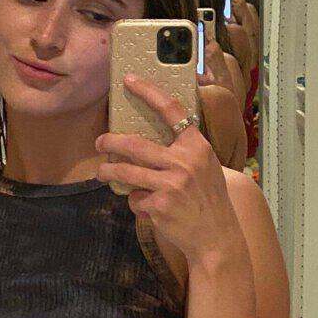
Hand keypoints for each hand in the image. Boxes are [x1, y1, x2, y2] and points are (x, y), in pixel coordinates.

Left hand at [95, 73, 239, 260]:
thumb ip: (184, 150)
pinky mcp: (159, 205)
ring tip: (102, 172)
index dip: (148, 91)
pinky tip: (148, 208)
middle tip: (100, 142)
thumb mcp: (205, 166)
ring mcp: (171, 184)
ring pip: (126, 171)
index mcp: (197, 146)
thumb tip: (151, 137)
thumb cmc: (209, 199)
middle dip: (110, 142)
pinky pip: (136, 198)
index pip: (171, 110)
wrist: (217, 237)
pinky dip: (137, 202)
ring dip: (108, 171)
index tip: (129, 80)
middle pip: (135, 144)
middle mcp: (184, 162)